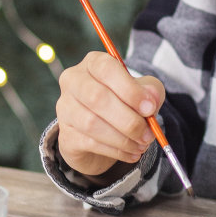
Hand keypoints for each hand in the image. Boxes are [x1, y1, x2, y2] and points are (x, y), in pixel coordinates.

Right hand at [55, 51, 164, 177]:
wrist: (104, 132)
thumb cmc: (126, 102)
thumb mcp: (144, 91)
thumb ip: (151, 91)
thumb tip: (150, 100)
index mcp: (93, 63)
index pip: (106, 69)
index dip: (129, 89)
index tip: (150, 108)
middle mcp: (73, 81)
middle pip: (97, 97)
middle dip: (127, 119)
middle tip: (148, 133)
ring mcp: (65, 109)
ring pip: (92, 123)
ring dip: (123, 138)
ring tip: (142, 145)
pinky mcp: (65, 135)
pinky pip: (89, 143)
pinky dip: (115, 151)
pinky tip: (131, 153)